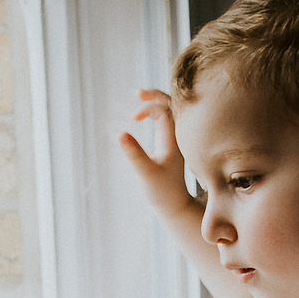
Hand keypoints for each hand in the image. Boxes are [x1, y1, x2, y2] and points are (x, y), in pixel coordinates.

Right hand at [118, 89, 202, 223]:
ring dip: (155, 101)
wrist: (174, 205)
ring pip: (170, 110)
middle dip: (155, 95)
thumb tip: (119, 133)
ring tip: (138, 95)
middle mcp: (179, 136)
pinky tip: (142, 113)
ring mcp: (176, 138)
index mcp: (175, 140)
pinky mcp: (171, 143)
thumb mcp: (145, 173)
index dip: (148, 108)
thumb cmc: (161, 191)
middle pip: (172, 104)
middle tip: (137, 92)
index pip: (166, 111)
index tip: (133, 118)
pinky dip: (155, 110)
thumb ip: (134, 154)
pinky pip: (167, 119)